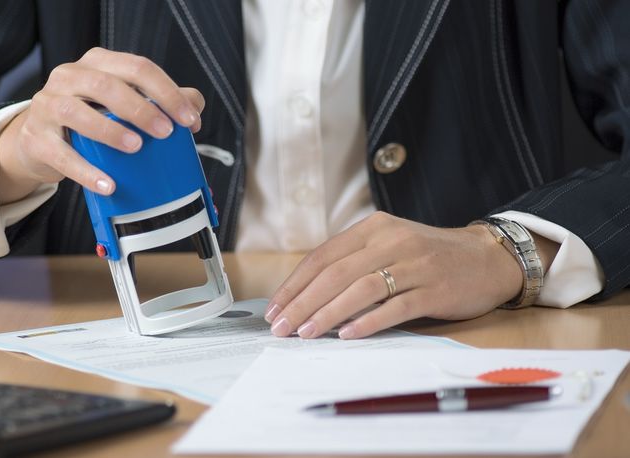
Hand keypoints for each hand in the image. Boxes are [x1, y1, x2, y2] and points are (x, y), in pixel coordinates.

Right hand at [0, 47, 204, 204]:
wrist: (38, 142)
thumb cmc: (88, 119)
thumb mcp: (120, 104)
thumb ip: (158, 101)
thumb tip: (194, 108)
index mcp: (97, 64)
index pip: (137, 67)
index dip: (167, 92)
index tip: (189, 119)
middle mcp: (69, 77)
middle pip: (106, 86)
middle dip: (140, 108)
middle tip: (165, 132)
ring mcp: (48, 106)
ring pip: (76, 112)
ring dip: (110, 130)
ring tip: (136, 147)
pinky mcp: (36, 139)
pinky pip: (61, 154)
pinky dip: (86, 171)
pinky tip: (108, 184)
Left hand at [264, 212, 558, 339]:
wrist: (487, 257)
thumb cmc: (428, 256)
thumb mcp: (388, 245)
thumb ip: (353, 260)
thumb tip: (306, 294)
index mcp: (373, 228)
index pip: (323, 256)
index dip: (295, 284)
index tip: (275, 309)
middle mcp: (391, 241)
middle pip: (335, 273)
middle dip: (302, 303)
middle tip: (281, 327)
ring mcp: (414, 265)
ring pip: (360, 289)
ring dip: (327, 314)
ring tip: (305, 333)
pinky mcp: (435, 289)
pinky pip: (395, 307)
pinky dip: (368, 321)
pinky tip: (347, 335)